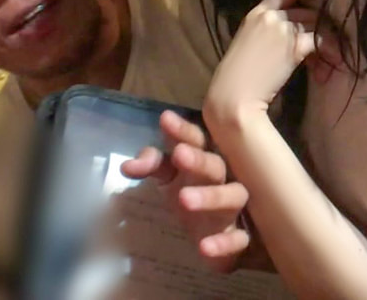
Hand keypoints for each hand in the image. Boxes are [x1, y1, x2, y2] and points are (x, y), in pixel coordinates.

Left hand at [120, 110, 266, 271]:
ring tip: (184, 199)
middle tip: (181, 154)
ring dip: (210, 197)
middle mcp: (224, 179)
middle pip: (215, 166)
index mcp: (205, 159)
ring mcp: (234, 207)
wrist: (223, 233)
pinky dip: (224, 244)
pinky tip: (204, 247)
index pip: (196, 140)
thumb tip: (127, 165)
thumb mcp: (171, 177)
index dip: (182, 132)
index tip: (166, 120)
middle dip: (198, 160)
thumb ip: (152, 166)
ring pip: (232, 196)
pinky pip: (239, 239)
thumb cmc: (195, 193)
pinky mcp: (239, 236)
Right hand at [204, 0, 334, 126]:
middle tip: (326, 40)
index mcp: (255, 13)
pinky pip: (319, 40)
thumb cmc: (236, 77)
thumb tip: (291, 34)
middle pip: (305, 11)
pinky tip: (330, 62)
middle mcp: (270, 16)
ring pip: (314, 24)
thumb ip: (266, 32)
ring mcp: (282, 29)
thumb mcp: (248, 44)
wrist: (234, 96)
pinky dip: (328, 50)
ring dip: (326, 39)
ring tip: (330, 56)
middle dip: (318, 24)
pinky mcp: (294, 46)